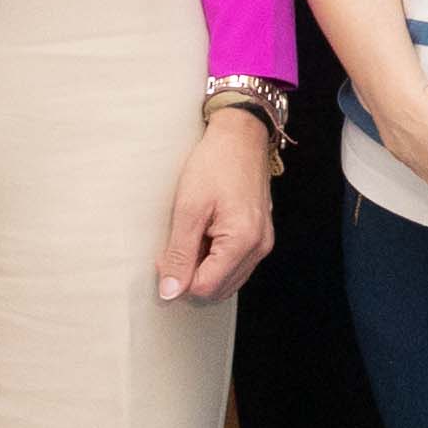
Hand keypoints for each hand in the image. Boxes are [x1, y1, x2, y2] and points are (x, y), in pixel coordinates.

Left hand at [152, 108, 278, 303]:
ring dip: (204, 268)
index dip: (178, 277)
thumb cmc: (215, 164)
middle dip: (192, 275)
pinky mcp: (260, 236)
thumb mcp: (188, 208)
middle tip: (176, 244)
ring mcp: (262, 243)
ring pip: (226, 281)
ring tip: (193, 236)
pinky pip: (235, 265)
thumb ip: (179, 254)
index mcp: (242, 241)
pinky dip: (215, 259)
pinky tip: (205, 235)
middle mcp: (258, 248)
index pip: (205, 287)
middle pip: (217, 289)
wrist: (240, 136)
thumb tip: (170, 292)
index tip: (164, 253)